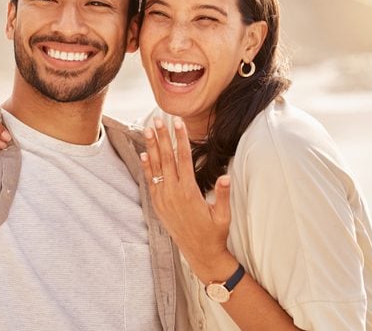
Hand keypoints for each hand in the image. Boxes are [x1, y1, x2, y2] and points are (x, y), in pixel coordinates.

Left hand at [139, 116, 236, 283]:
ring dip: (152, 147)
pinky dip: (147, 167)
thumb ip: (224, 194)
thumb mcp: (223, 215)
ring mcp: (163, 199)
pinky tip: (144, 154)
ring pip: (156, 168)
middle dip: (162, 137)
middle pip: (166, 158)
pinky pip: (151, 182)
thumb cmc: (215, 233)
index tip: (178, 123)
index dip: (181, 139)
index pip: (184, 159)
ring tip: (148, 129)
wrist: (200, 253)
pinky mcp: (158, 205)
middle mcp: (173, 193)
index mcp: (189, 192)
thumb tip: (226, 175)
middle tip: (157, 118)